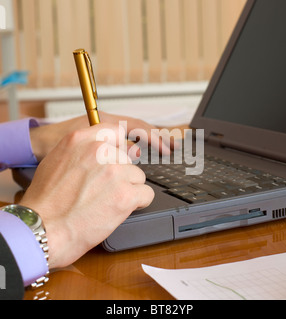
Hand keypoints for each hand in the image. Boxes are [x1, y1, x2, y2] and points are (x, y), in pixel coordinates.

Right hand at [20, 123, 154, 268]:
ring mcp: (115, 171)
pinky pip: (146, 193)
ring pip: (138, 176)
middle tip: (103, 190)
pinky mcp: (126, 194)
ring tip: (108, 202)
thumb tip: (103, 150)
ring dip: (128, 189)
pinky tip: (121, 209)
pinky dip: (138, 202)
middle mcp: (100, 151)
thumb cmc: (46, 201)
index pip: (115, 132)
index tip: (116, 160)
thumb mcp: (57, 160)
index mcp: (81, 139)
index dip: (117, 149)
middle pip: (127, 158)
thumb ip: (82, 150)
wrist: (44, 228)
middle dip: (120, 174)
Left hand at [30, 111, 175, 160]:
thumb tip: (134, 152)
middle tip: (174, 147)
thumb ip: (110, 147)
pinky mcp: (99, 139)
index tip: (168, 148)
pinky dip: (136, 146)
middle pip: (140, 128)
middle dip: (158, 137)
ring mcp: (104, 131)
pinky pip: (123, 141)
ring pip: (133, 134)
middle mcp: (107, 124)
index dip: (155, 137)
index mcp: (105, 122)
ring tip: (165, 149)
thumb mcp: (82, 145)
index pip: (138, 126)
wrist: (35, 146)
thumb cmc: (54, 144)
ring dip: (149, 141)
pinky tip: (142, 154)